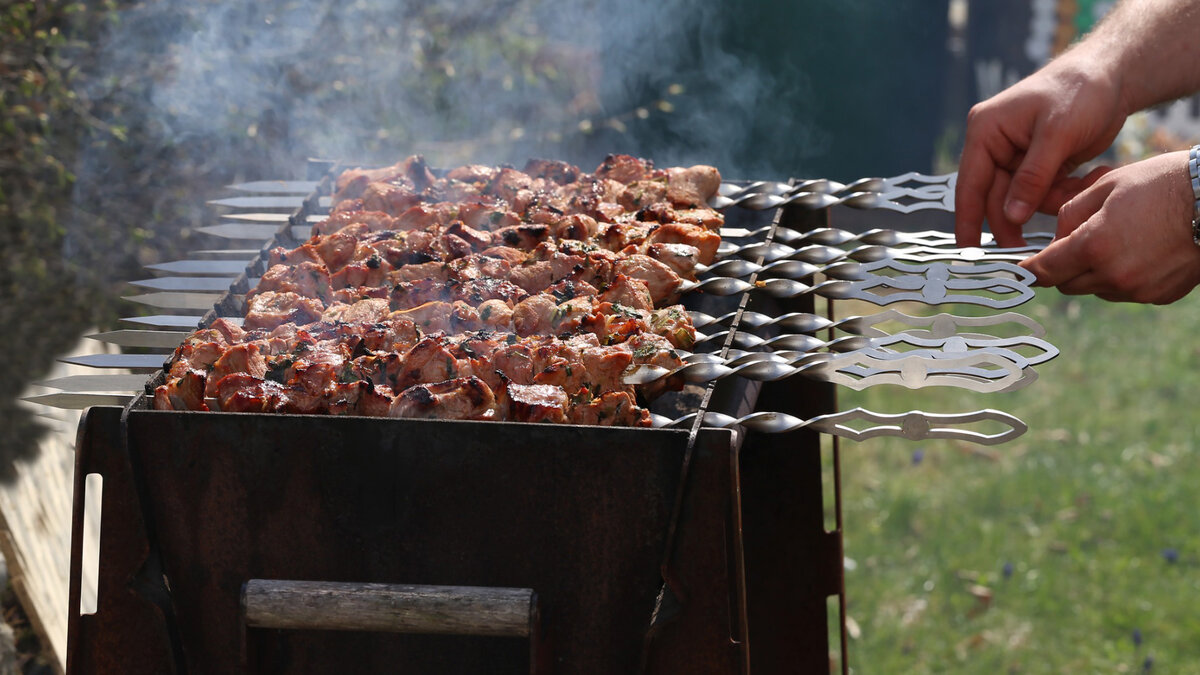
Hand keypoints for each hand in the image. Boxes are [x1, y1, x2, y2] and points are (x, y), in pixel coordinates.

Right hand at [955, 55, 1126, 246]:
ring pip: (1021, 199)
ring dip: (1047, 204)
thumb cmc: (1080, 89)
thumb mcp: (1056, 133)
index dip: (968, 219)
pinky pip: (1041, 193)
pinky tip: (1086, 181)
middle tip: (1026, 249)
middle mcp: (994, 145)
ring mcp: (1016, 155)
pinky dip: (1061, 195)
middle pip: (994, 196)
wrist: (1114, 73)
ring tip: (1077, 196)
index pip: (970, 183)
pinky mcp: (1038, 164)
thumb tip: (1011, 216)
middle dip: (1014, 219)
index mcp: (986, 131)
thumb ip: (1032, 178)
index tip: (969, 250)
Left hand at [1020, 151, 1199, 303]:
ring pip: (1096, 289)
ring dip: (1093, 272)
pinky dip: (1121, 276)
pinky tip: (1140, 250)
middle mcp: (1114, 276)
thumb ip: (1070, 214)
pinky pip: (1125, 292)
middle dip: (1063, 267)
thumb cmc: (1162, 184)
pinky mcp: (1159, 296)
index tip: (1021, 268)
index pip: (1045, 271)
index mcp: (1094, 246)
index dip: (1029, 270)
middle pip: (1068, 284)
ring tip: (1117, 239)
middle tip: (1074, 242)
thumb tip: (1054, 240)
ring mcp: (1139, 290)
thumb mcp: (1106, 185)